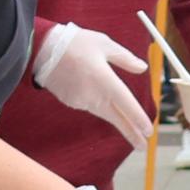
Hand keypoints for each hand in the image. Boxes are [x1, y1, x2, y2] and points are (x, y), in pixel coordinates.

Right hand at [31, 21, 151, 151]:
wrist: (40, 50)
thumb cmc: (74, 43)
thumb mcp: (104, 44)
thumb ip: (125, 58)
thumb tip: (142, 68)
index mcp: (106, 81)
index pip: (127, 105)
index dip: (138, 119)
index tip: (148, 131)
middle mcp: (94, 95)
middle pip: (116, 118)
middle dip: (131, 133)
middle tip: (143, 146)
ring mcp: (81, 101)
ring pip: (104, 112)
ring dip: (116, 117)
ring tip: (130, 125)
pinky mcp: (71, 102)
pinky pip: (89, 104)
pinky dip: (96, 102)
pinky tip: (93, 89)